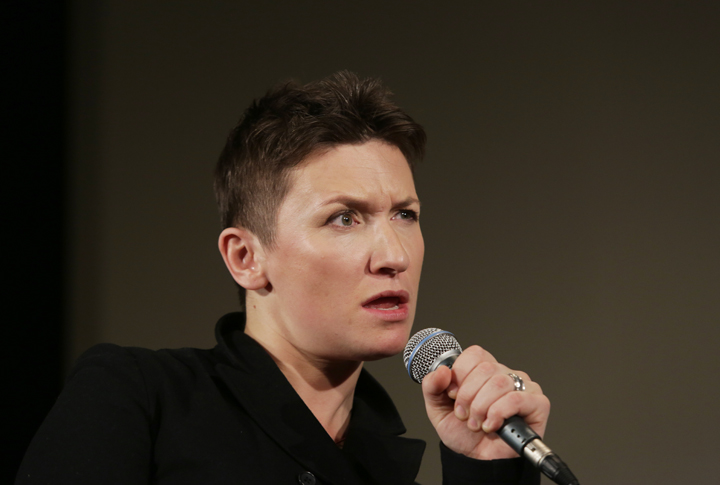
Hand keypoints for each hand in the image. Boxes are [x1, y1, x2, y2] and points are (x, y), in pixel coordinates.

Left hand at [421, 345, 549, 459]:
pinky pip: (516, 399)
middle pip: (485, 368)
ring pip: (499, 383)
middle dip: (468, 396)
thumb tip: (442, 370)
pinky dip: (498, 414)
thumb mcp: (438, 408)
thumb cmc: (463, 433)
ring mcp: (523, 387)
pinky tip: (492, 426)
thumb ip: (432, 386)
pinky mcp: (537, 404)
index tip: (453, 395)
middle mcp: (504, 374)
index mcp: (483, 371)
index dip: (460, 374)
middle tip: (465, 415)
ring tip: (478, 423)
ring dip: (482, 408)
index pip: (475, 354)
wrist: (476, 460)